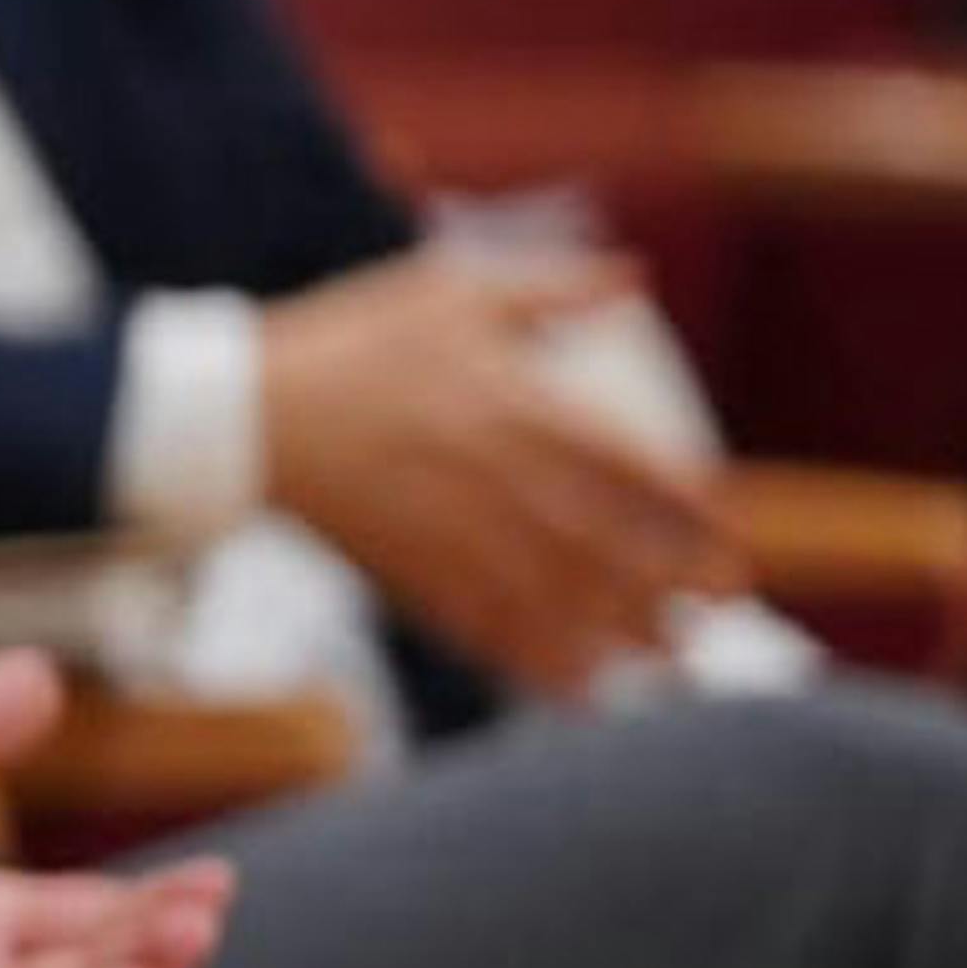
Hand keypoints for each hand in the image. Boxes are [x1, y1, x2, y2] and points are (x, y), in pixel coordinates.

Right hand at [255, 243, 742, 694]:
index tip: (726, 521)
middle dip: (674, 579)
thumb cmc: (349, 342)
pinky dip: (537, 665)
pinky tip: (580, 690)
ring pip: (557, 598)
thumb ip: (550, 287)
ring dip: (622, 634)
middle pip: (605, 543)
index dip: (686, 498)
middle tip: (727, 601)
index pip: (626, 461)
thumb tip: (636, 277)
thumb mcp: (448, 290)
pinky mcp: (407, 573)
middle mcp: (491, 478)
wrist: (239, 413)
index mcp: (511, 405)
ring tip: (677, 659)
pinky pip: (486, 629)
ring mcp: (449, 534)